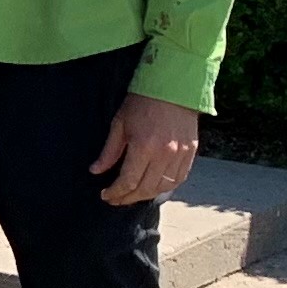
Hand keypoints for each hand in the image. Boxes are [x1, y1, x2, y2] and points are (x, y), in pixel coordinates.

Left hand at [91, 91, 201, 207]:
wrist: (173, 88)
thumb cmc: (142, 103)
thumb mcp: (119, 124)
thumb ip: (109, 151)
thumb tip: (96, 171)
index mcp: (144, 147)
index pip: (129, 181)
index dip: (116, 192)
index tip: (106, 195)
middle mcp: (164, 154)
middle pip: (146, 188)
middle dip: (128, 197)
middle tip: (116, 199)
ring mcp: (180, 154)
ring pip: (164, 187)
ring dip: (147, 195)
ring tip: (132, 195)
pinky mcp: (191, 152)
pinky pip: (180, 178)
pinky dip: (166, 187)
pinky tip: (153, 187)